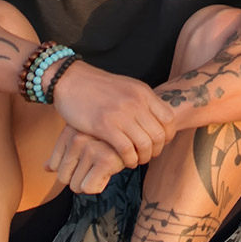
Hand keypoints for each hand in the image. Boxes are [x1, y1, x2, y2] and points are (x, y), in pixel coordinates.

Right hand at [45, 62, 174, 191]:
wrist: (71, 80)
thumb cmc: (98, 86)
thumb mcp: (127, 87)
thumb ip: (142, 101)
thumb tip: (155, 118)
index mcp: (143, 93)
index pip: (169, 118)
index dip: (168, 135)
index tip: (160, 142)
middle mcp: (136, 103)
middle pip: (159, 134)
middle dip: (157, 150)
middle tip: (149, 155)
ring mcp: (121, 114)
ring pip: (145, 144)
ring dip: (144, 157)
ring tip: (137, 159)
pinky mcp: (104, 126)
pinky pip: (126, 149)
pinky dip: (130, 159)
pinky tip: (126, 161)